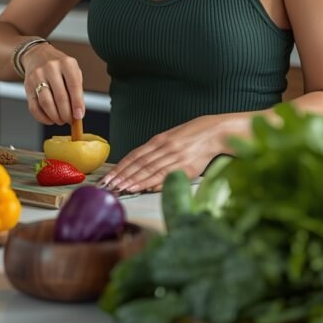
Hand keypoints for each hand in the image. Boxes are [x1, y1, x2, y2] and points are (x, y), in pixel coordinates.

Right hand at [21, 44, 84, 125]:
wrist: (37, 55)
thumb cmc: (59, 66)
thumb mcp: (72, 71)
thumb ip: (77, 90)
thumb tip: (78, 112)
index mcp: (66, 63)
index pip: (74, 86)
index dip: (77, 104)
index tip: (79, 116)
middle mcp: (51, 68)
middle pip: (60, 97)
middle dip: (66, 114)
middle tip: (70, 120)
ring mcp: (37, 76)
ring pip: (46, 103)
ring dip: (55, 116)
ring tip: (60, 120)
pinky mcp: (27, 86)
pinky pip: (34, 107)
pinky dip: (42, 118)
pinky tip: (50, 119)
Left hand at [99, 116, 227, 193]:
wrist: (213, 133)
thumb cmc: (190, 137)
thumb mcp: (170, 139)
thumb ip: (154, 153)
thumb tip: (140, 169)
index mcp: (159, 140)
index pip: (135, 155)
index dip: (121, 167)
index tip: (109, 177)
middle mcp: (164, 147)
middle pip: (140, 164)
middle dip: (124, 176)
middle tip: (110, 186)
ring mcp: (175, 157)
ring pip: (151, 170)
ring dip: (135, 181)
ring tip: (122, 189)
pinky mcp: (186, 166)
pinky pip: (167, 175)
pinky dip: (154, 182)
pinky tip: (144, 188)